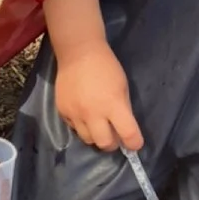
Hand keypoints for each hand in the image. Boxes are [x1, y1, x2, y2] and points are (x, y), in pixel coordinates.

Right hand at [53, 39, 142, 153]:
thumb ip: (123, 108)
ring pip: (88, 139)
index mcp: (113, 104)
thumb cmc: (106, 67)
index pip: (127, 133)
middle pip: (104, 143)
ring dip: (96, 136)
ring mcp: (76, 115)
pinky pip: (74, 128)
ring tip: (98, 126)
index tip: (135, 145)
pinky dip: (82, 126)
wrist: (78, 54)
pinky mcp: (63, 113)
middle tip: (115, 137)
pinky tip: (84, 115)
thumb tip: (122, 128)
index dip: (134, 143)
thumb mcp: (122, 86)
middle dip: (112, 144)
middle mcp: (93, 114)